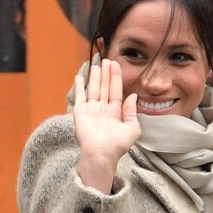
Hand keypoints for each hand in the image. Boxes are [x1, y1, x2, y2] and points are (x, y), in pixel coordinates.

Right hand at [73, 59, 139, 193]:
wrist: (101, 154)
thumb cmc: (118, 144)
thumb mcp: (132, 128)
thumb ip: (132, 111)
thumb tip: (132, 95)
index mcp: (115, 112)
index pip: (116, 91)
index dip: (116, 77)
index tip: (116, 65)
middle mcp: (103, 109)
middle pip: (104, 86)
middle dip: (106, 73)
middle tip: (107, 59)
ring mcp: (91, 110)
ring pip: (94, 88)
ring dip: (95, 76)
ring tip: (96, 63)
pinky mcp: (80, 112)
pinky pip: (79, 96)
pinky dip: (79, 86)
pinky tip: (79, 76)